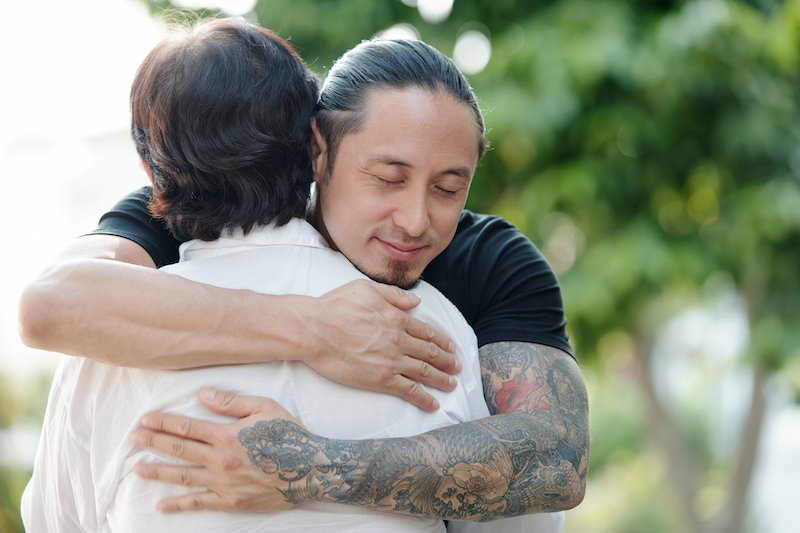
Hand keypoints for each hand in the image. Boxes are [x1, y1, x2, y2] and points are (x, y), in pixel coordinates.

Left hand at [131, 388, 312, 512]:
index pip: (186, 426)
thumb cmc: (290, 435)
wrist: (311, 469)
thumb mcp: (264, 407)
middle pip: (179, 449)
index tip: (146, 419)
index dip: (163, 422)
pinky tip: (162, 504)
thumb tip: (203, 394)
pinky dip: (178, 505)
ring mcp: (224, 483)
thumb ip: (232, 402)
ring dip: (158, 471)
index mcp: (227, 434)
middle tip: (135, 437)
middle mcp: (221, 459)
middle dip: (154, 442)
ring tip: (138, 468)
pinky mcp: (231, 501)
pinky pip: (199, 503)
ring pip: (183, 476)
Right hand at [301, 280, 460, 410]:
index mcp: (396, 317)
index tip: (451, 347)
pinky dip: (423, 397)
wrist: (313, 329)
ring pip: (425, 371)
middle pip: (430, 352)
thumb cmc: (333, 307)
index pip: (427, 331)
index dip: (441, 341)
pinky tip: (432, 403)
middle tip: (457, 367)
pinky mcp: (380, 379)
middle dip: (447, 360)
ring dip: (441, 379)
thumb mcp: (366, 289)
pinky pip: (409, 390)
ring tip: (451, 384)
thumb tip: (416, 302)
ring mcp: (391, 360)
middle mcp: (399, 339)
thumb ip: (394, 295)